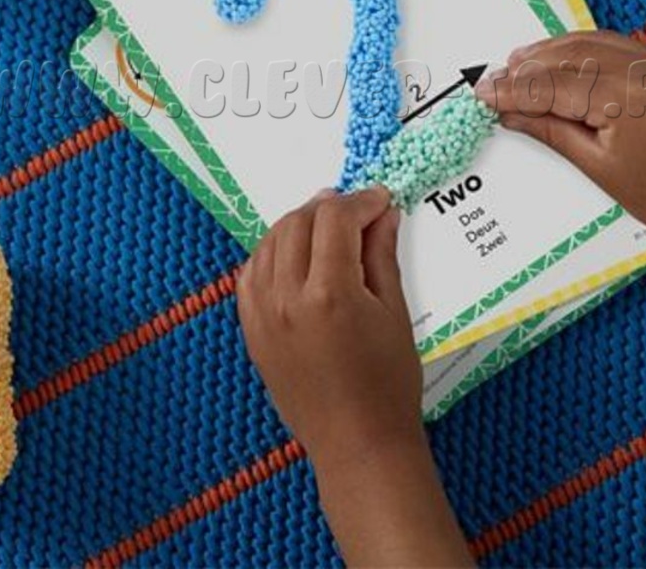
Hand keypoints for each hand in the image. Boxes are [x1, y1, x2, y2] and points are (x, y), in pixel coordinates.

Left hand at [238, 187, 473, 566]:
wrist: (357, 444)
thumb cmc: (388, 383)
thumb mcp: (394, 312)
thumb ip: (381, 255)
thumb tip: (383, 214)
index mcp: (329, 292)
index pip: (336, 219)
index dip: (361, 201)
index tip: (380, 200)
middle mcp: (286, 297)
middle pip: (298, 223)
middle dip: (329, 207)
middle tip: (357, 209)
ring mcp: (261, 314)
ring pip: (270, 242)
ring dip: (299, 224)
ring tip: (327, 226)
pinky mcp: (250, 330)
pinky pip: (251, 273)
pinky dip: (271, 253)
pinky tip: (293, 254)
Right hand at [475, 30, 645, 250]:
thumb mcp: (599, 167)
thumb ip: (552, 130)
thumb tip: (510, 114)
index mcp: (623, 98)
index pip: (552, 86)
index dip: (513, 89)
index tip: (483, 92)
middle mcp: (642, 70)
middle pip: (568, 57)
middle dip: (527, 66)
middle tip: (494, 78)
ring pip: (592, 43)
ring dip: (552, 51)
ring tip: (520, 61)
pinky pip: (619, 46)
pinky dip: (585, 49)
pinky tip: (564, 58)